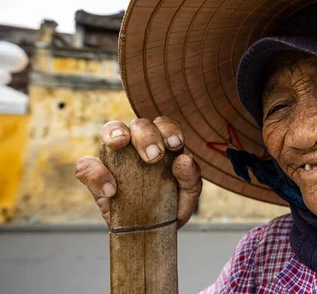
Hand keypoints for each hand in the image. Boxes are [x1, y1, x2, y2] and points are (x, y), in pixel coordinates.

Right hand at [75, 116, 201, 228]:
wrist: (151, 233)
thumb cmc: (172, 205)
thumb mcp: (188, 194)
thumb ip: (190, 176)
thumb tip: (183, 160)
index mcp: (162, 142)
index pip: (164, 124)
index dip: (169, 128)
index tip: (175, 144)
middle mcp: (137, 144)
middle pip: (139, 124)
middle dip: (146, 135)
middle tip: (154, 156)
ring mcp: (114, 157)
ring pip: (109, 130)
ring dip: (115, 133)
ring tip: (120, 144)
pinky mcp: (95, 177)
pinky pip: (86, 166)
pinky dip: (96, 174)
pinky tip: (111, 190)